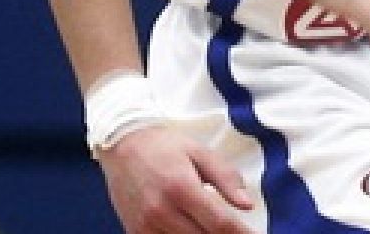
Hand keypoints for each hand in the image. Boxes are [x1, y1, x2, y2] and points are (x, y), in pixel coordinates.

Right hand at [101, 124, 253, 233]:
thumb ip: (226, 178)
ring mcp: (146, 226)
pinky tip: (191, 230)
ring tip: (214, 229)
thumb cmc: (165, 146)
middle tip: (237, 232)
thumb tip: (248, 205)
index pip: (220, 224)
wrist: (121, 145)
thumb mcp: (199, 152)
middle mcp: (162, 211)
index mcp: (181, 188)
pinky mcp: (136, 233)